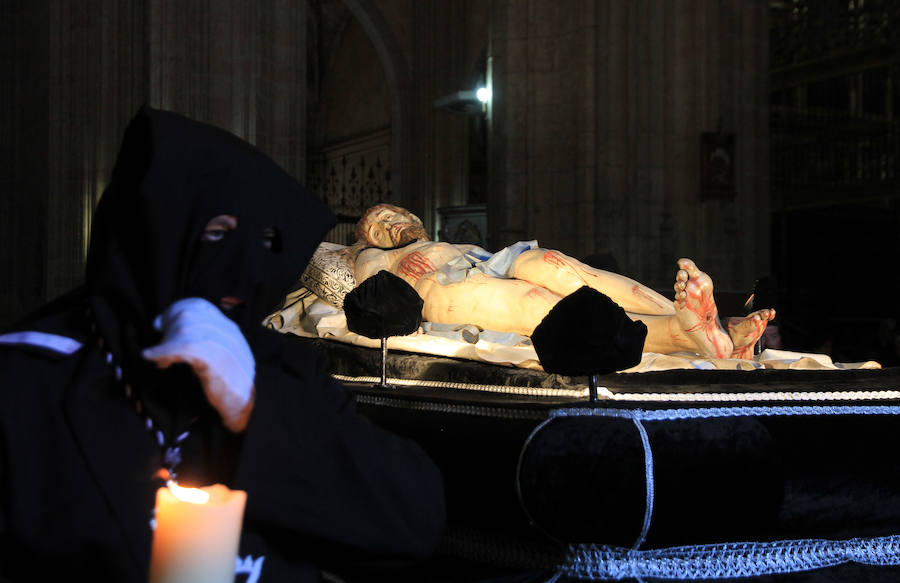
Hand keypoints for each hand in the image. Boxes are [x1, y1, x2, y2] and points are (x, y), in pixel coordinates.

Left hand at [142, 298, 254, 431]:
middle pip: (189, 315)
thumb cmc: (228, 385)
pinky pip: (185, 346)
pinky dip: (164, 351)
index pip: (200, 306)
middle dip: (167, 329)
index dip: (175, 311)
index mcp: (230, 329)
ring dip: (165, 343)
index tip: (160, 324)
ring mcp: (225, 346)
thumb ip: (204, 341)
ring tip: (158, 359)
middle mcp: (229, 333)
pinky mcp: (217, 361)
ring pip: (186, 328)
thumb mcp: (221, 356)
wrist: (245, 407)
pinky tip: (154, 359)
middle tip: (158, 349)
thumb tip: (168, 328)